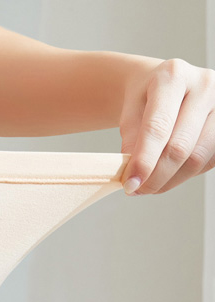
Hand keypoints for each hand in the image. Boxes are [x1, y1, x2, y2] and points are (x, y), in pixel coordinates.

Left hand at [119, 58, 214, 194]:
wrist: (165, 84)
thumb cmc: (146, 98)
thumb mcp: (128, 111)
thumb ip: (130, 139)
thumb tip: (135, 173)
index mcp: (172, 77)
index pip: (158, 127)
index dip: (144, 161)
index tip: (130, 183)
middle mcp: (204, 86)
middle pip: (180, 146)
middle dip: (155, 176)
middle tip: (136, 190)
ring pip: (197, 158)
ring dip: (170, 180)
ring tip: (149, 185)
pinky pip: (208, 161)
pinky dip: (185, 175)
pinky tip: (168, 174)